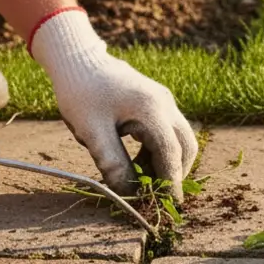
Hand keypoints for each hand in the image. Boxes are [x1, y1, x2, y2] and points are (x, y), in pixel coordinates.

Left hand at [30, 9, 197, 199]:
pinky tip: (136, 161)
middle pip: (186, 146)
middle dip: (176, 173)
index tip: (169, 205)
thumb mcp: (91, 131)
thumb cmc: (80, 93)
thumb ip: (112, 162)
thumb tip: (129, 192)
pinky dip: (158, 150)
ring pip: (179, 139)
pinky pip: (167, 131)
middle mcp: (165, 104)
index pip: (171, 154)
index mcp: (152, 110)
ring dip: (166, 162)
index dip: (172, 182)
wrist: (77, 59)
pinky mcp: (156, 101)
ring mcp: (163, 100)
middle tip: (159, 195)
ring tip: (140, 180)